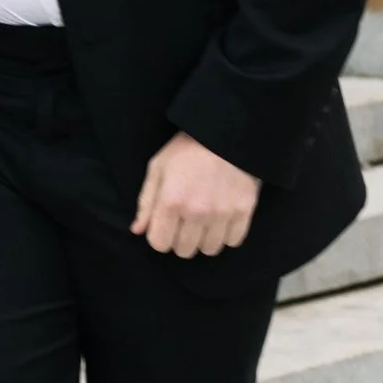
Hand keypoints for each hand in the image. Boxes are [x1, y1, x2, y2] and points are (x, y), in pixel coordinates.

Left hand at [131, 131, 260, 259]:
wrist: (226, 132)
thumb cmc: (186, 148)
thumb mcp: (158, 167)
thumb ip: (146, 201)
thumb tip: (138, 231)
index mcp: (171, 201)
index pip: (160, 244)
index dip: (159, 236)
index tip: (165, 225)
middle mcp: (197, 212)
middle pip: (184, 250)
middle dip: (180, 240)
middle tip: (185, 222)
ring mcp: (222, 213)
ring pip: (209, 249)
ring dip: (204, 239)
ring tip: (204, 221)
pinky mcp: (244, 211)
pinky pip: (233, 241)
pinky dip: (226, 235)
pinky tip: (221, 220)